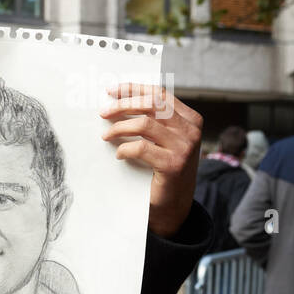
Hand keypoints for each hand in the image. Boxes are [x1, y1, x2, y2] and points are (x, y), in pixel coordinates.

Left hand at [101, 83, 202, 237]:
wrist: (174, 205)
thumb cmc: (164, 170)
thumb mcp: (164, 141)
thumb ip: (154, 122)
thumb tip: (120, 102)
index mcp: (191, 120)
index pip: (160, 95)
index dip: (134, 89)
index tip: (112, 90)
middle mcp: (191, 131)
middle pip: (151, 105)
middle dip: (122, 105)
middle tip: (103, 112)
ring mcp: (184, 147)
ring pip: (144, 124)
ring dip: (119, 128)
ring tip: (106, 135)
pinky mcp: (173, 164)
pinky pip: (141, 147)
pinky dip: (124, 149)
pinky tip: (119, 154)